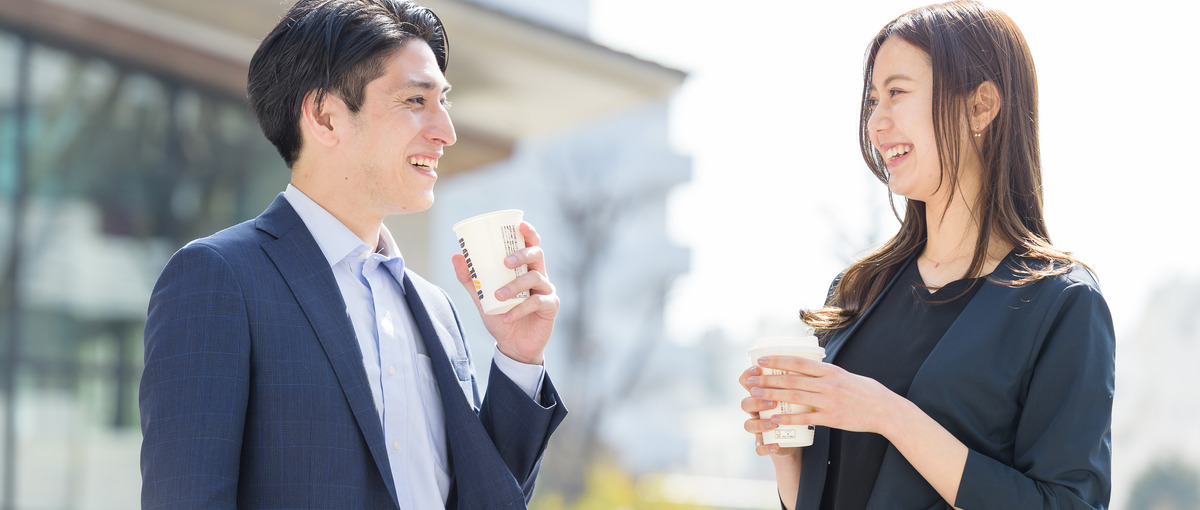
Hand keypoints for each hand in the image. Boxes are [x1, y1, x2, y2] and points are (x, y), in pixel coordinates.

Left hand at [452, 221, 557, 364]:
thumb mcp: (482, 298)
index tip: (520, 224)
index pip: (530, 245)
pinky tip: (507, 317)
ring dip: (515, 286)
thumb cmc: (500, 317)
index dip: (529, 233)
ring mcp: (547, 290)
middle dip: (521, 254)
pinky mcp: (551, 307)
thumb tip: (456, 256)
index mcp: (524, 268)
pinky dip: (520, 308)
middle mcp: (539, 275)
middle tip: (505, 262)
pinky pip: (538, 301)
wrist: (512, 346)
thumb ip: (470, 279)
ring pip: (535, 277)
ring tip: (498, 297)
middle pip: (537, 254)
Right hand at [739, 365, 799, 457]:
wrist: (798, 435)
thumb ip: (797, 375)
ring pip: (748, 425)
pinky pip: (758, 447)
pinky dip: (765, 447)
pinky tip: (775, 445)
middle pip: (745, 403)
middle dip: (757, 401)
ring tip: (773, 422)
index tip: (759, 368)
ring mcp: (758, 427)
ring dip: (760, 423)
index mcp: (761, 393)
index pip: (746, 381)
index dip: (749, 374)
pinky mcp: (764, 442)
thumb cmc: (798, 407)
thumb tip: (811, 352)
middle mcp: (756, 410)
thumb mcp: (797, 390)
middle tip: (772, 400)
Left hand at [745, 356, 904, 436]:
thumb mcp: (846, 375)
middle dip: (768, 379)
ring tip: (755, 396)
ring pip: (795, 397)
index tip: (761, 360)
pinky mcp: (831, 418)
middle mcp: (828, 383)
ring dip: (772, 396)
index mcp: (830, 370)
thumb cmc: (866, 392)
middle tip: (749, 380)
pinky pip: (806, 418)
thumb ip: (826, 373)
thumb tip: (808, 367)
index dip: (778, 360)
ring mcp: (829, 401)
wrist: (885, 410)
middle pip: (792, 379)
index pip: (799, 362)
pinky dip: (788, 418)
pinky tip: (775, 419)